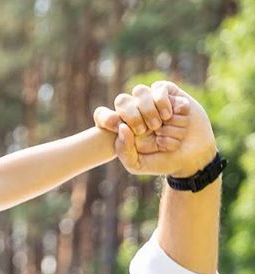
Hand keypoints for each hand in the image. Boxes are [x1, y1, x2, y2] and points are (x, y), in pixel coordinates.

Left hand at [95, 82, 215, 177]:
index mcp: (122, 128)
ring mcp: (151, 101)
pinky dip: (166, 103)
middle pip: (122, 101)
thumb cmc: (162, 161)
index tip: (120, 128)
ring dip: (154, 112)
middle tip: (149, 129)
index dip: (107, 119)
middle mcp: (134, 112)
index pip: (102, 116)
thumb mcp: (138, 164)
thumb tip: (121, 126)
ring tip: (162, 125)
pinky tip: (172, 114)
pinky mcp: (169, 92)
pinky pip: (160, 89)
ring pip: (142, 94)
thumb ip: (124, 151)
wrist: (191, 155)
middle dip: (136, 116)